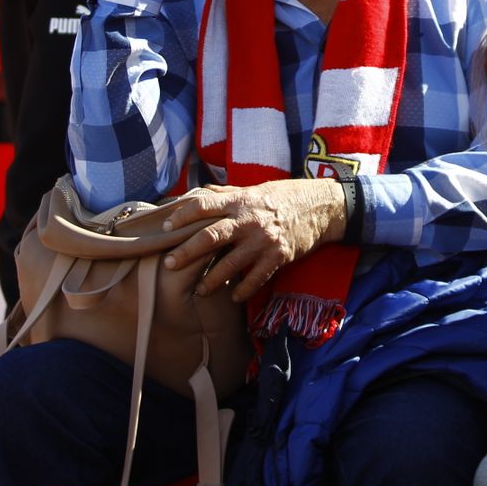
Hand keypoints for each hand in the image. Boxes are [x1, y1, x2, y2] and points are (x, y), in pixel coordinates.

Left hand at [159, 179, 345, 301]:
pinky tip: (233, 296)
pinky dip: (243, 290)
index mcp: (240, 200)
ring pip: (230, 263)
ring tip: (199, 290)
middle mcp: (249, 219)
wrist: (321, 207)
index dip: (182, 216)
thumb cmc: (283, 196)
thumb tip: (196, 194)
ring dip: (211, 279)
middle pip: (210, 236)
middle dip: (186, 252)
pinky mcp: (278, 256)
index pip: (203, 205)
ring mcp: (263, 239)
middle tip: (169, 264)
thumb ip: (225, 194)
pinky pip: (256, 278)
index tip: (165, 228)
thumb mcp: (253, 189)